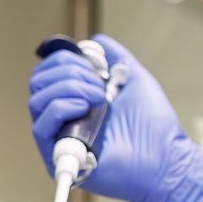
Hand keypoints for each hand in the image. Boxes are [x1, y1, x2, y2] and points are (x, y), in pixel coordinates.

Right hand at [27, 34, 202, 201]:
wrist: (165, 160)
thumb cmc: (155, 128)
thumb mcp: (135, 79)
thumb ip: (116, 57)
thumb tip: (95, 41)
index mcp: (77, 100)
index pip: (49, 72)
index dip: (65, 60)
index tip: (96, 66)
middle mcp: (65, 119)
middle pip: (38, 82)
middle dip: (68, 72)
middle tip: (98, 84)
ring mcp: (60, 138)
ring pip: (37, 100)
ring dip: (68, 88)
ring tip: (98, 98)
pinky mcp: (59, 158)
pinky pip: (40, 126)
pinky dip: (61, 107)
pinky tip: (85, 108)